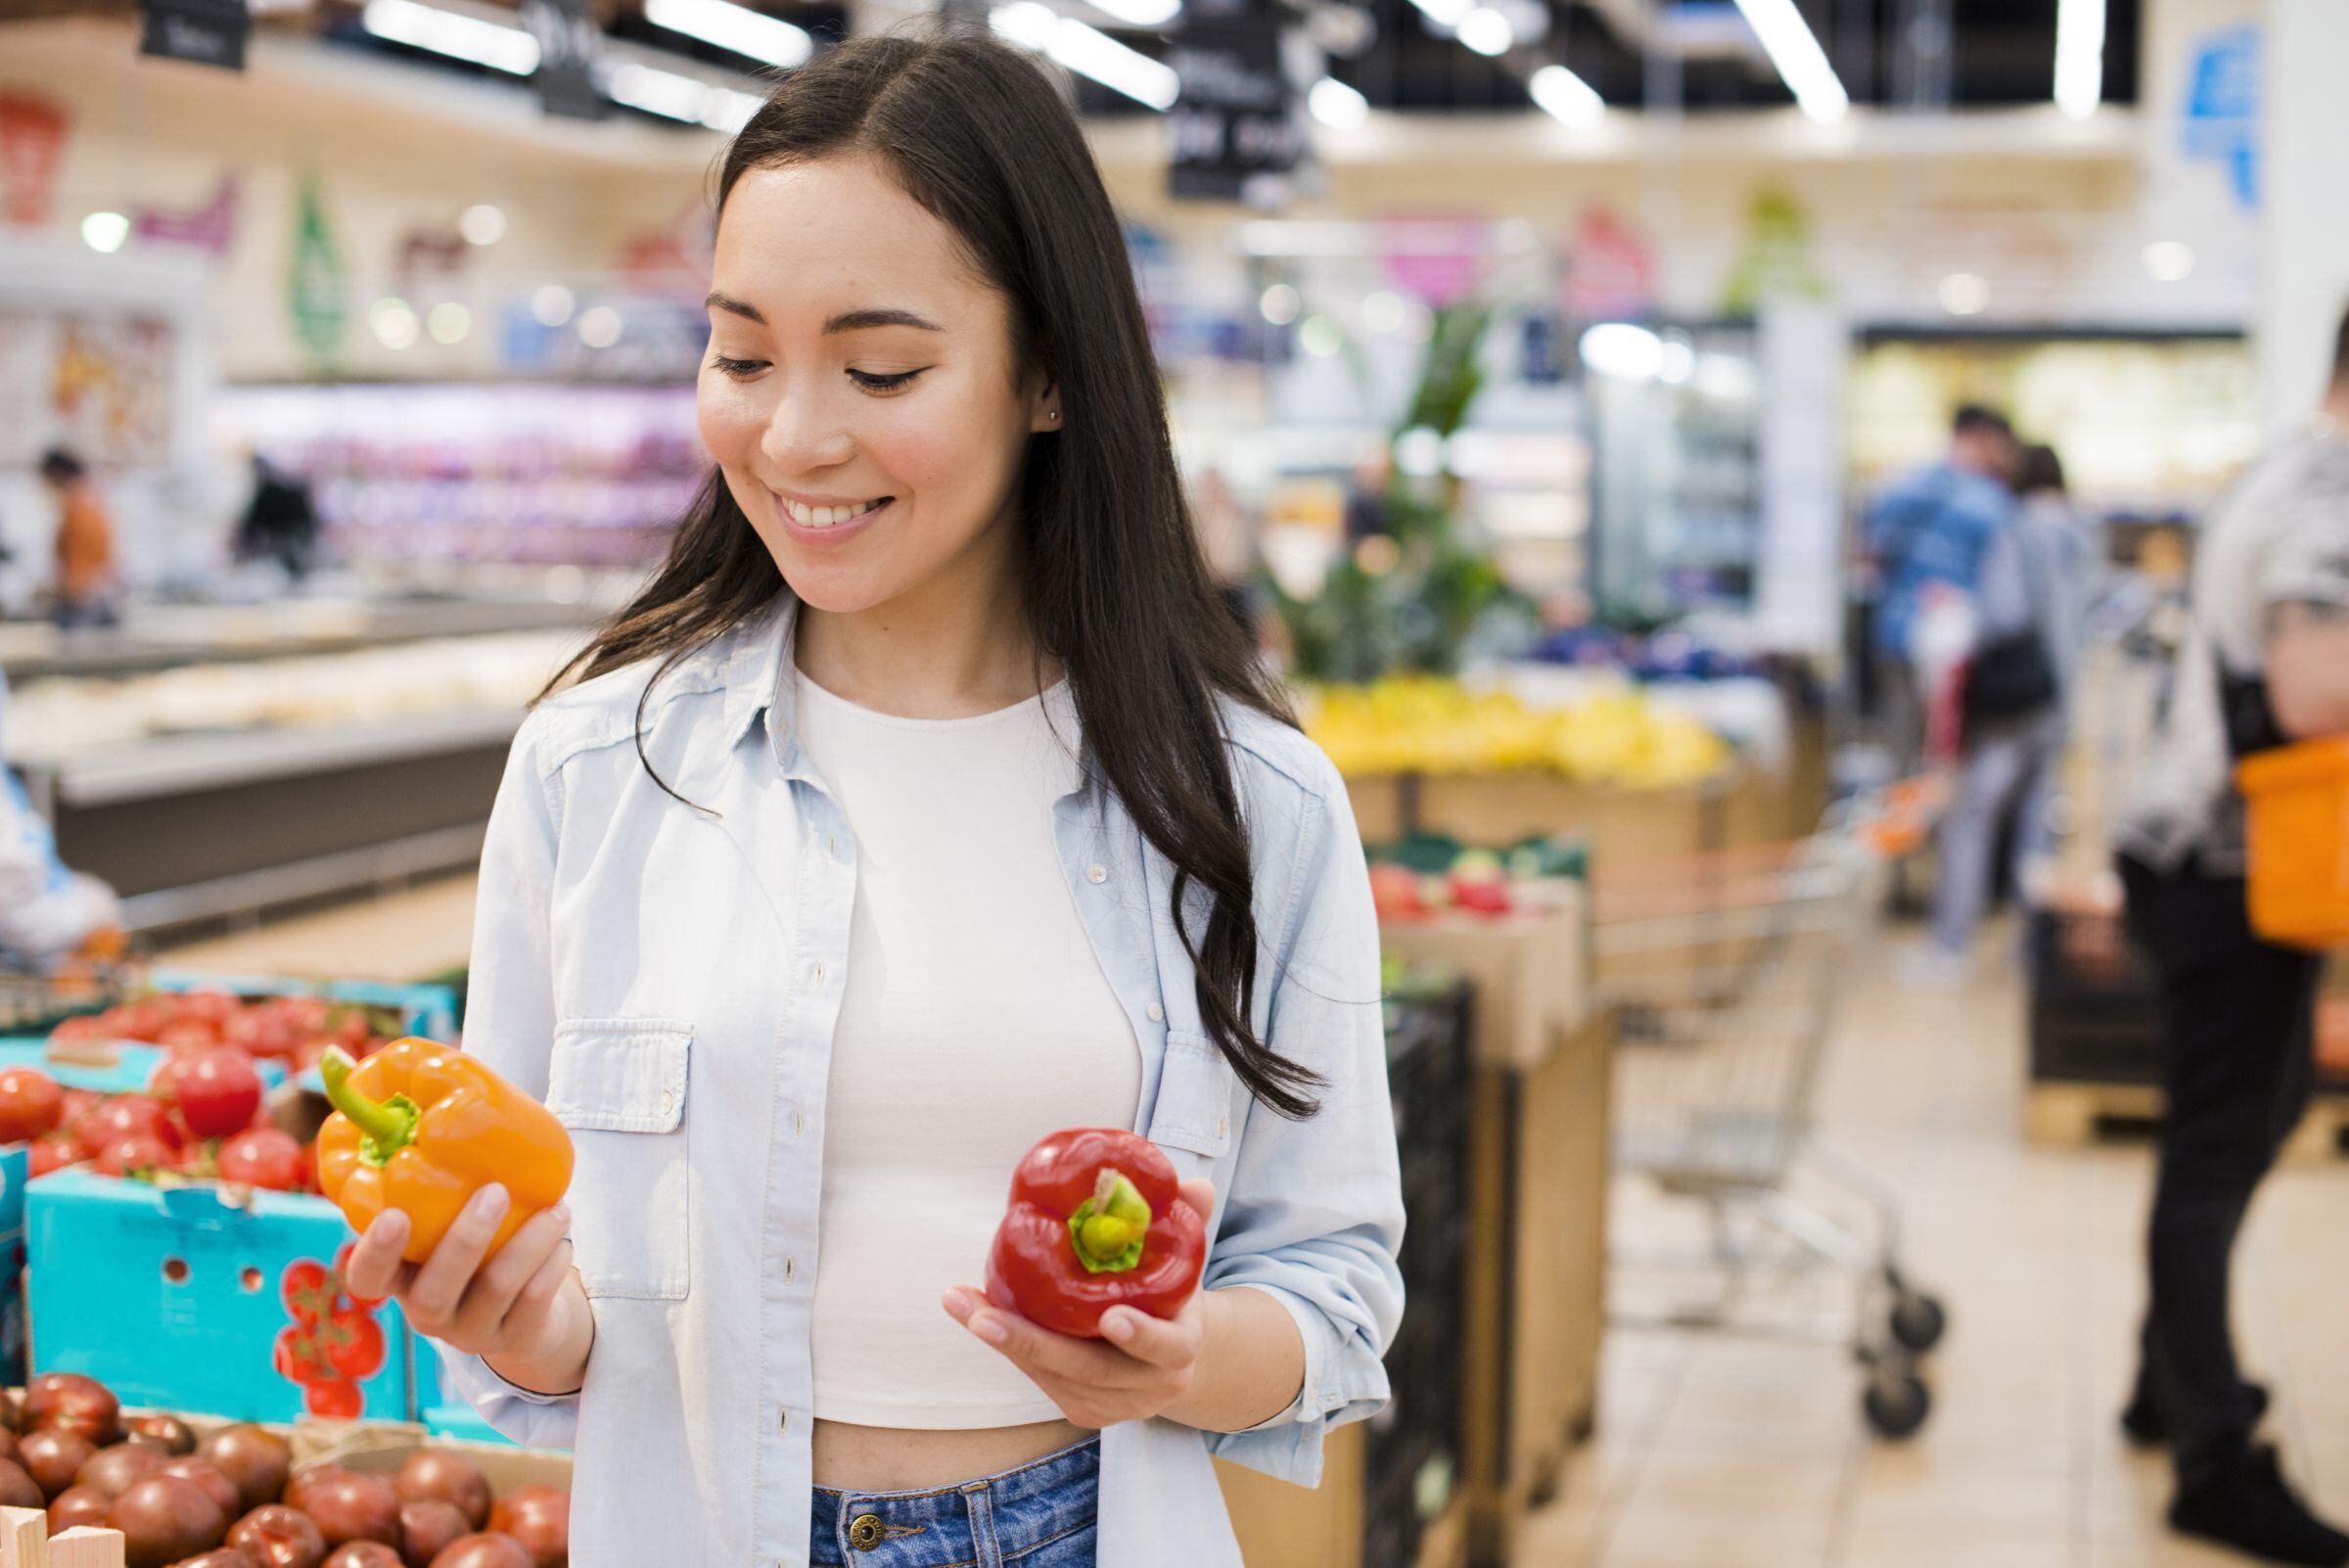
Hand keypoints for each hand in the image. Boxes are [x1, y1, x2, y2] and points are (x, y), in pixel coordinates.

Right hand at [343, 1183, 581, 1372]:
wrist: (524, 1318)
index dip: (375, 1252)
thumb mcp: (452, 1225)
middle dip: (466, 1239)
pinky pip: (536, 1301)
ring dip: (529, 1242)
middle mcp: (428, 1313)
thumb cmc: (481, 1249)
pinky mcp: (514, 1339)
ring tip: (558, 1208)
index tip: (395, 1214)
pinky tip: (564, 1240)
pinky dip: (553, 1263)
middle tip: (495, 1191)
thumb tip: (448, 1101)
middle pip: (435, 1290)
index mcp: (402, 1280)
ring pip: (497, 1290)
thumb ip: (444, 1187)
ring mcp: (471, 1332)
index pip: (367, 1278)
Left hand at [943, 1177, 1213, 1429]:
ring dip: (1003, 1340)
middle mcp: (1147, 1387)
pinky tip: (973, 1312)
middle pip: (1088, 1371)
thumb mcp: (1185, 1261)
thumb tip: (1196, 1186)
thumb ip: (1190, 1220)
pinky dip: (1007, 1345)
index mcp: (1181, 1349)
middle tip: (982, 1317)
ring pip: (1053, 1376)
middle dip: (1030, 1343)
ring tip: (960, 1302)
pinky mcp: (1082, 1408)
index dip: (1141, 1335)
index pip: (1165, 1348)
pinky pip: (1039, 1377)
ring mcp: (1112, 1405)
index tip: (1111, 1317)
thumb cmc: (1172, 1296)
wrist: (1173, 1357)